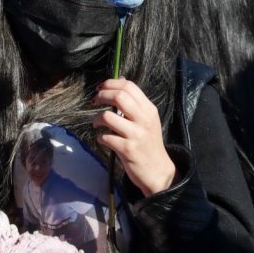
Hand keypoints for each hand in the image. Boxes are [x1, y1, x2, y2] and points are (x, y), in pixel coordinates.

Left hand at [92, 78, 176, 196]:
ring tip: (97, 124)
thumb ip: (134, 104)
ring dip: (97, 119)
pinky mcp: (128, 149)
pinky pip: (106, 137)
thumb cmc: (148, 144)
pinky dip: (100, 137)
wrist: (158, 171)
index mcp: (149, 110)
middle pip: (119, 97)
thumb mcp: (147, 121)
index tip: (101, 87)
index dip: (111, 83)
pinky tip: (103, 139)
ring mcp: (136, 135)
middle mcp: (144, 120)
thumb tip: (119, 81)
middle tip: (94, 101)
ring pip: (108, 116)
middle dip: (102, 96)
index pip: (129, 86)